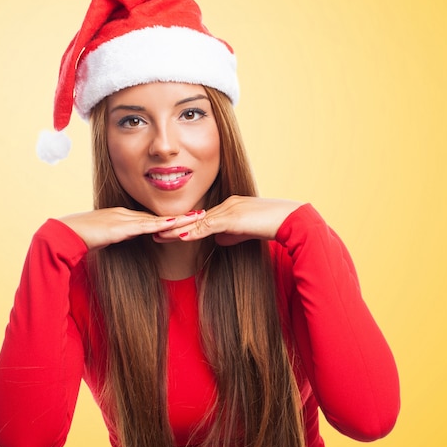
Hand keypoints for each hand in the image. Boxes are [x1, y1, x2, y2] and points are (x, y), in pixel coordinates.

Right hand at [59, 207, 205, 249]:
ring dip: (178, 219)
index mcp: (124, 216)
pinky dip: (161, 226)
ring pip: (157, 220)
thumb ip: (118, 236)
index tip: (189, 217)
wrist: (65, 234)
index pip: (152, 217)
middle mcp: (127, 214)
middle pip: (159, 216)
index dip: (171, 218)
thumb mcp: (105, 237)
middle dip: (182, 216)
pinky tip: (174, 226)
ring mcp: (125, 219)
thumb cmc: (81, 237)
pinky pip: (145, 227)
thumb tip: (128, 238)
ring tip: (197, 218)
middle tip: (202, 213)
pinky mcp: (121, 227)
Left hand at [153, 196, 301, 245]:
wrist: (292, 220)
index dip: (183, 225)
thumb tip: (218, 240)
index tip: (167, 230)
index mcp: (229, 207)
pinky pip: (208, 227)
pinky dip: (193, 232)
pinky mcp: (233, 218)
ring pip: (198, 222)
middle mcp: (226, 205)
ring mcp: (229, 210)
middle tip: (154, 232)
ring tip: (158, 235)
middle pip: (195, 218)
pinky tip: (180, 237)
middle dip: (174, 226)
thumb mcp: (249, 231)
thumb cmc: (275, 225)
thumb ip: (232, 235)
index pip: (201, 218)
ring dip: (177, 230)